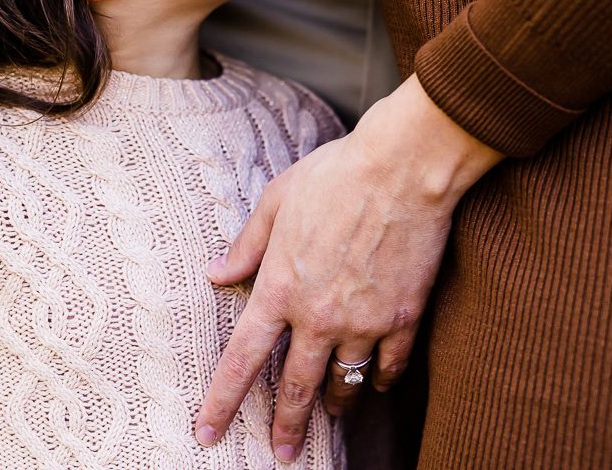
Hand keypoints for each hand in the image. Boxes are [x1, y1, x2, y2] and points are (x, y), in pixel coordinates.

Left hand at [193, 77, 499, 462]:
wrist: (403, 169)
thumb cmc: (335, 175)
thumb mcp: (276, 201)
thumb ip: (246, 245)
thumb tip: (215, 273)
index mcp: (280, 288)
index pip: (242, 359)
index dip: (222, 401)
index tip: (208, 433)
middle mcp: (318, 316)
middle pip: (295, 388)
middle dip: (287, 427)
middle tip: (283, 453)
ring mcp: (363, 323)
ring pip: (344, 384)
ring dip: (334, 404)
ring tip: (329, 415)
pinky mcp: (402, 319)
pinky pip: (388, 368)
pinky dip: (380, 381)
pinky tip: (375, 383)